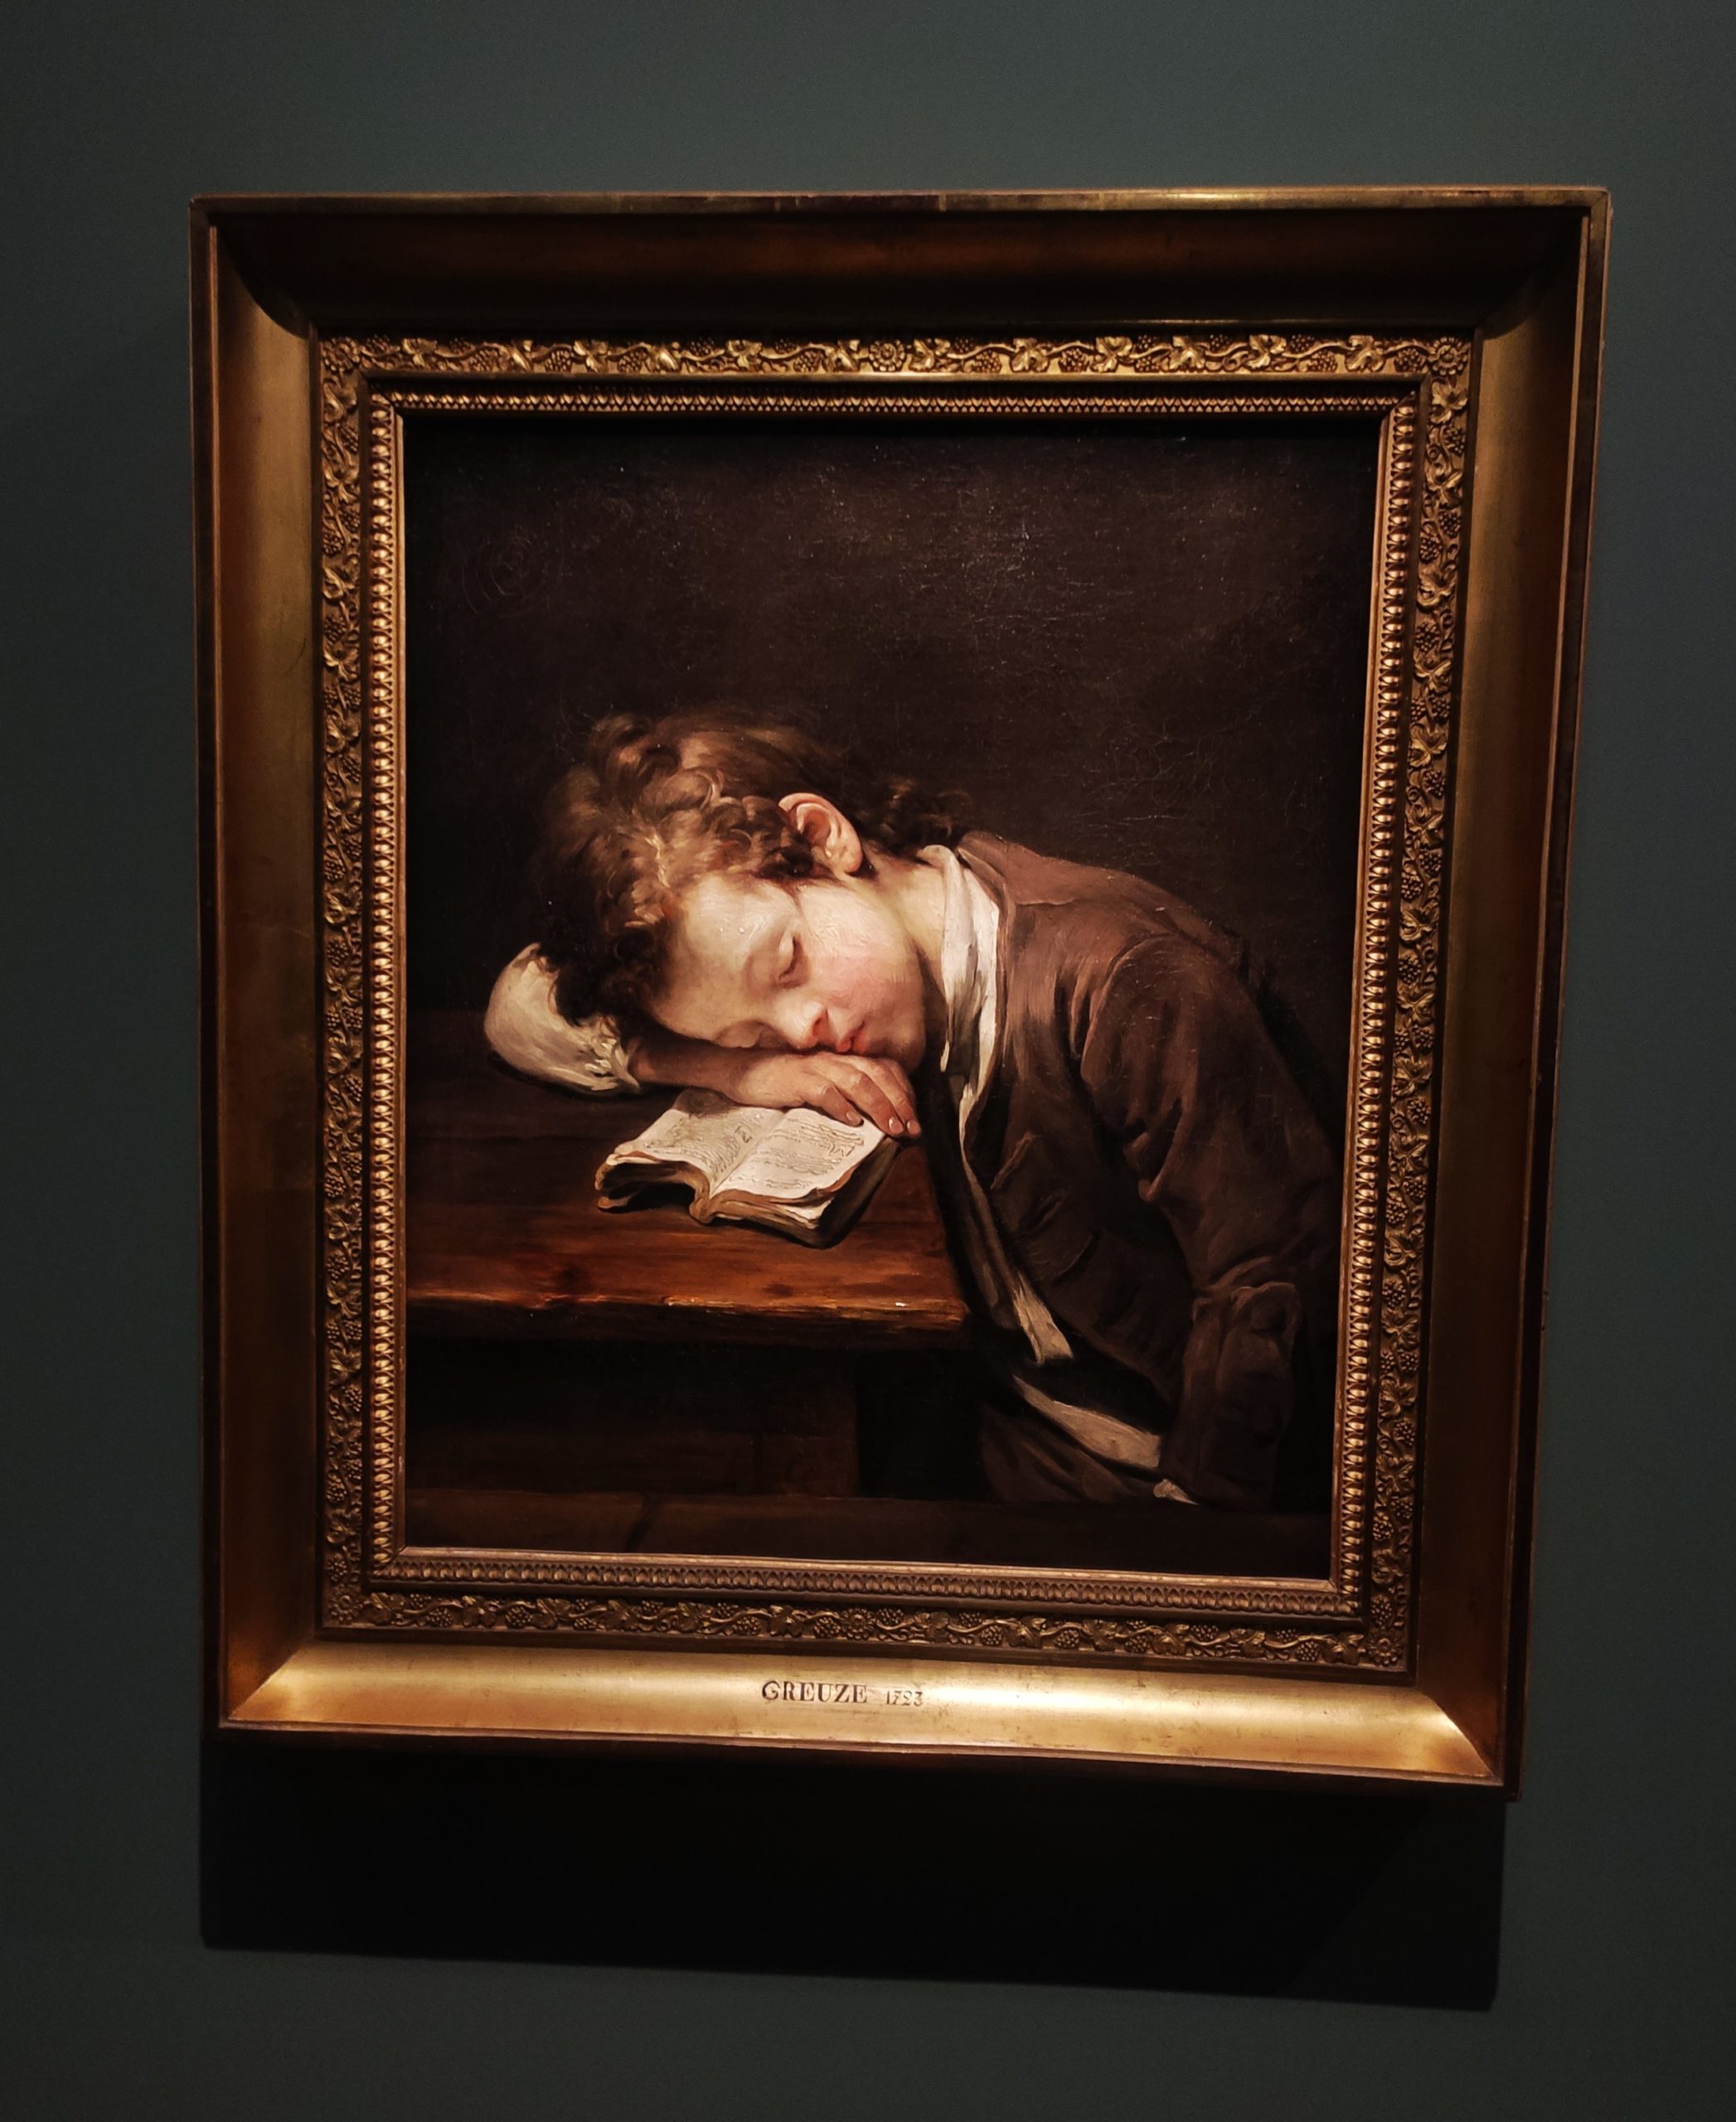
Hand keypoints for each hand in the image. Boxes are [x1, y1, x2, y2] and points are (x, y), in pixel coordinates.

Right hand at [710, 1048, 920, 1134]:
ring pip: (857, 1081)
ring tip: (891, 1128)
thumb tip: (872, 1116)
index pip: (884, 1068)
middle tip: (912, 1129)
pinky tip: (852, 1122)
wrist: (738, 1069)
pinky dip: (841, 1106)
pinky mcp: (795, 1079)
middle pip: (877, 1074)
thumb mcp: (818, 1082)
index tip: (914, 1116)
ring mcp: (814, 1067)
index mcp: (842, 1058)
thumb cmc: (780, 1079)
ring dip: (879, 1105)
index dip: (904, 1091)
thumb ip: (844, 1091)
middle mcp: (833, 1058)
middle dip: (899, 1102)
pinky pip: (824, 1091)